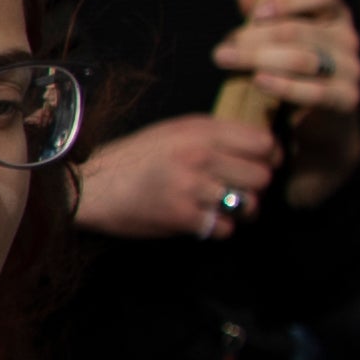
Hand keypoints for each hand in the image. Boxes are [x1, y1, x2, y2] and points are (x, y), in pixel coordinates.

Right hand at [74, 111, 280, 242]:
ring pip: (249, 205)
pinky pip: (225, 228)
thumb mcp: (173, 131)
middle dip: (254, 187)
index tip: (258, 164)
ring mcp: (192, 187)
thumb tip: (258, 146)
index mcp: (200, 131)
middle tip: (238, 189)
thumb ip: (214, 134)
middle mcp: (199, 156)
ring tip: (221, 207)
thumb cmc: (134, 158)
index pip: (264, 143)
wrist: (91, 186)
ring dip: (240, 210)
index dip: (268, 157)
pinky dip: (218, 228)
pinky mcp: (182, 216)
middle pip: (262, 177)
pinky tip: (201, 220)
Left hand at [220, 0, 359, 206]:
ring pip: (302, 58)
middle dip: (254, 38)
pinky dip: (283, 86)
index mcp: (334, 16)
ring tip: (227, 61)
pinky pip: (314, 90)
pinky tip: (258, 82)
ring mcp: (351, 69)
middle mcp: (347, 39)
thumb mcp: (274, 39)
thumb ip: (261, 13)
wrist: (313, 125)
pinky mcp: (347, 98)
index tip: (255, 13)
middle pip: (299, 30)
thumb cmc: (291, 72)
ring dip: (259, 59)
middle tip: (222, 49)